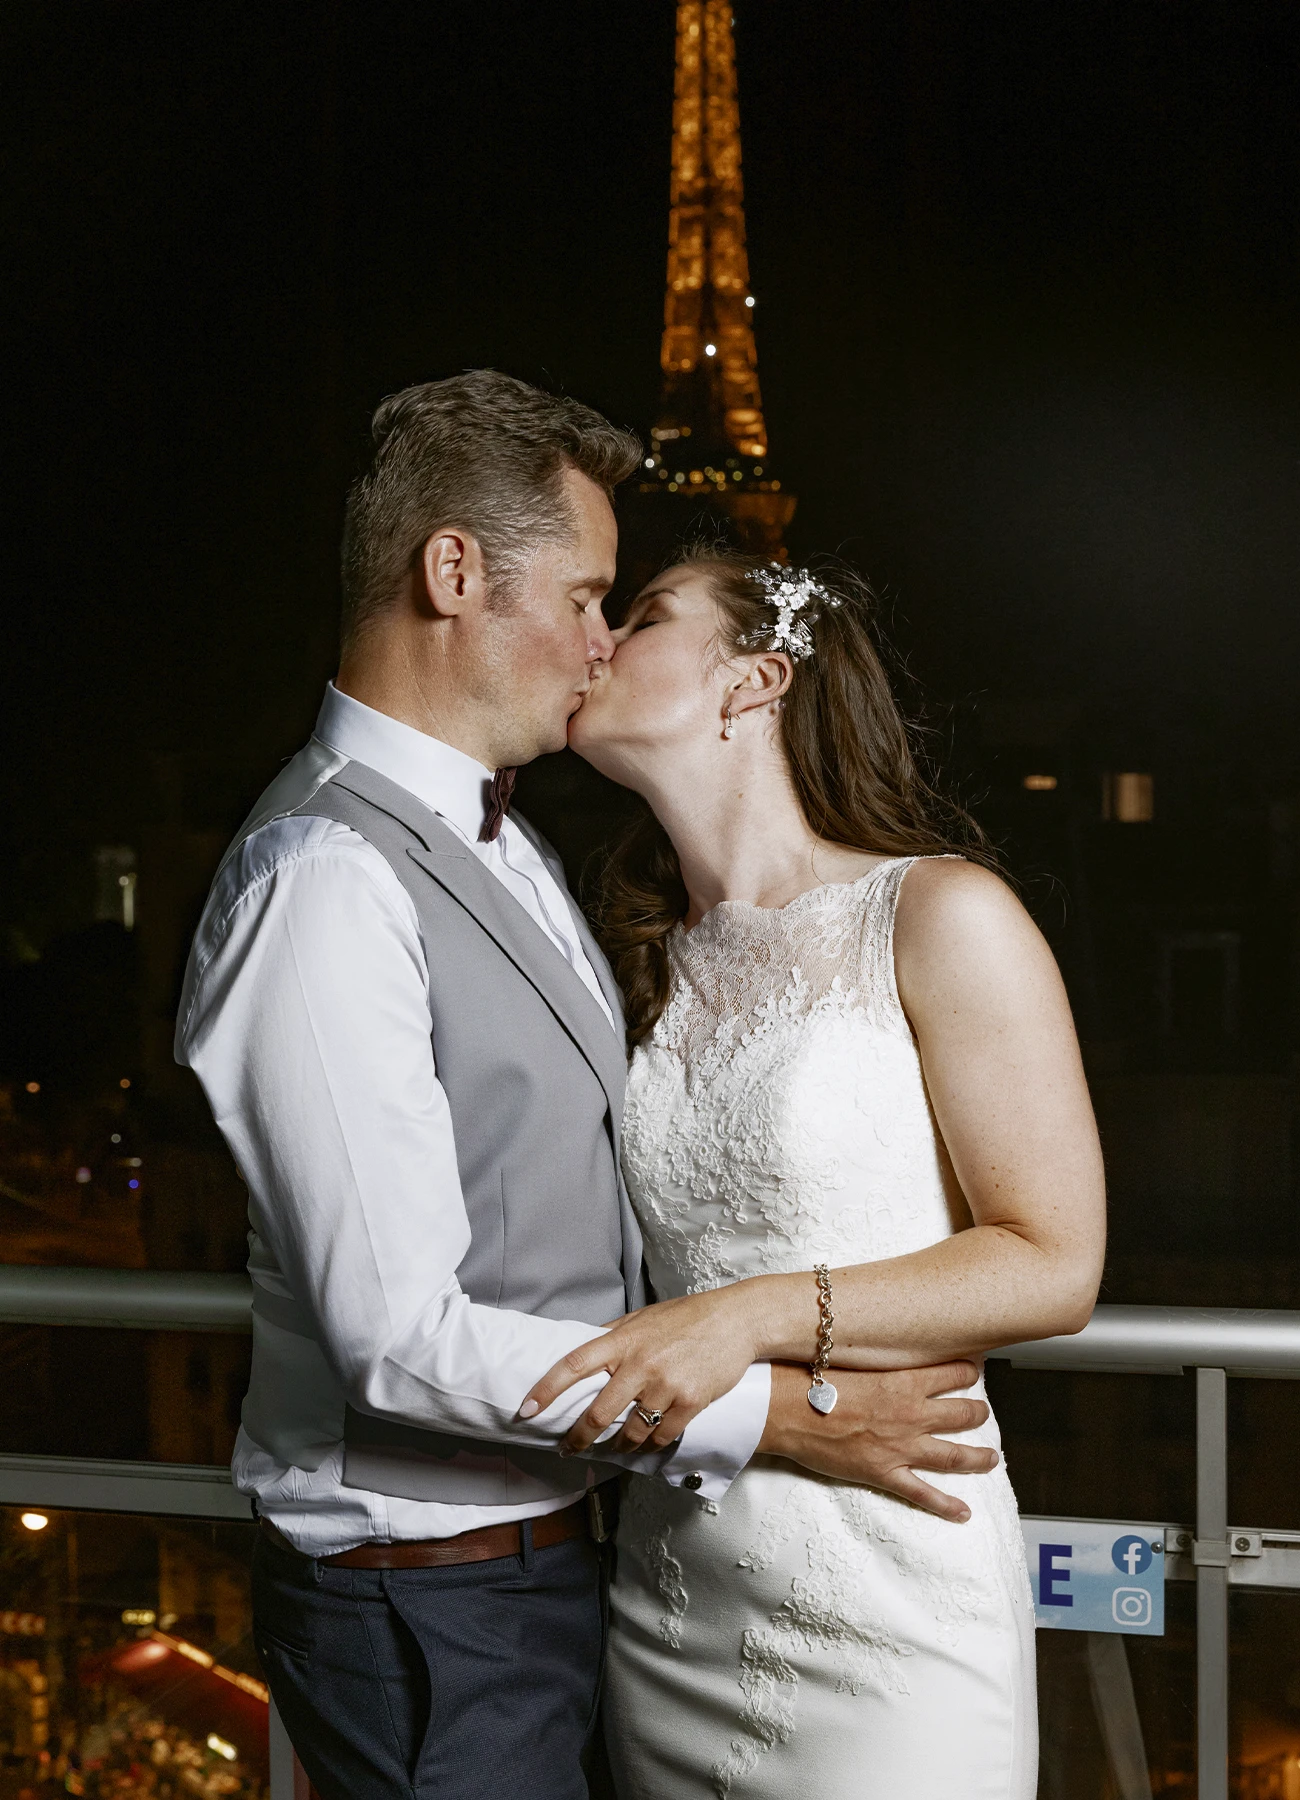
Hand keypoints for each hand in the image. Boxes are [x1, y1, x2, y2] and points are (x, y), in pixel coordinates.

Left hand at [518, 1285, 765, 1453]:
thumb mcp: (644, 1316)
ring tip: (614, 1449)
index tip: (526, 1410)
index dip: (546, 1389)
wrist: (737, 1320)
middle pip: (598, 1412)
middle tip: (567, 1449)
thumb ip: (614, 1333)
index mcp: (624, 1339)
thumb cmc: (688, 1316)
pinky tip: (647, 1445)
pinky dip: (650, 1445)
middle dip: (577, 1437)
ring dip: (618, 1446)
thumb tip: (583, 1345)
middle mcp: (640, 1363)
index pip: (573, 1364)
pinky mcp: (691, 1402)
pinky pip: (661, 1436)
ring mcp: (666, 1384)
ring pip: (630, 1432)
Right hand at [759, 1361, 997, 1522]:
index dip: (969, 1372)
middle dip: (978, 1414)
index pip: (954, 1373)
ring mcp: (900, 1448)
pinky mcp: (884, 1473)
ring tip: (991, 1458)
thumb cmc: (811, 1376)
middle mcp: (911, 1414)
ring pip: (954, 1456)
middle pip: (963, 1415)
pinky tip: (963, 1513)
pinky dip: (946, 1506)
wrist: (785, 1409)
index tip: (975, 1371)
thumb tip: (889, 1338)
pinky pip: (923, 1494)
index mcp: (904, 1380)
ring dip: (978, 1458)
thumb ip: (881, 1353)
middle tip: (983, 1413)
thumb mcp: (853, 1354)